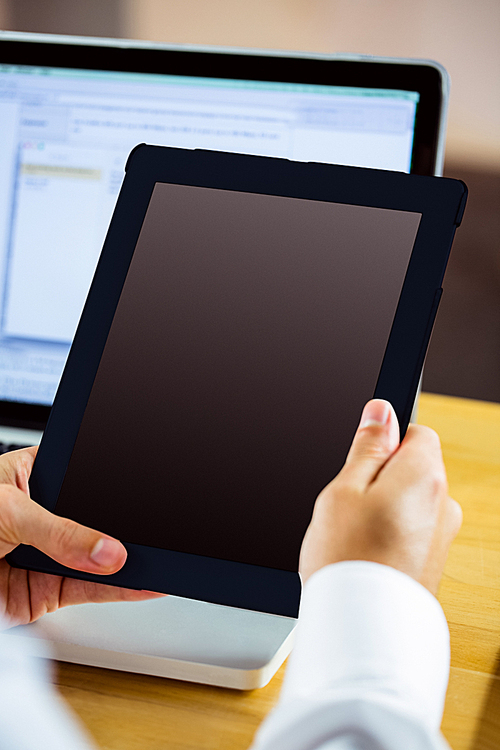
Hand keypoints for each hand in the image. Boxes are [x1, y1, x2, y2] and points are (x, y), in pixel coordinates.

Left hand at [0, 447, 163, 627]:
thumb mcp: (6, 513)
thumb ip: (60, 532)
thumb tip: (107, 549)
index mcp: (30, 477)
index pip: (84, 477)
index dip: (114, 484)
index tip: (144, 492)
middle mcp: (43, 517)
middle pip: (95, 520)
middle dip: (124, 527)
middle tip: (156, 531)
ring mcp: (46, 555)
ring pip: (97, 558)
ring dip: (127, 561)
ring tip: (159, 559)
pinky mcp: (46, 592)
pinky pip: (91, 590)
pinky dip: (118, 590)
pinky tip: (142, 582)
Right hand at [299, 399, 461, 594]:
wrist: (362, 629)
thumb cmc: (348, 559)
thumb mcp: (344, 488)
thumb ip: (368, 447)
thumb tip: (381, 411)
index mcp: (424, 477)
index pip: (417, 433)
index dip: (384, 442)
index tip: (360, 459)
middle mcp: (443, 505)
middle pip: (413, 469)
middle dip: (380, 478)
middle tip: (348, 503)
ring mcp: (441, 537)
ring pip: (408, 503)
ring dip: (383, 510)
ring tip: (352, 535)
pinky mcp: (432, 563)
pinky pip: (410, 532)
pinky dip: (389, 536)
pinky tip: (363, 553)